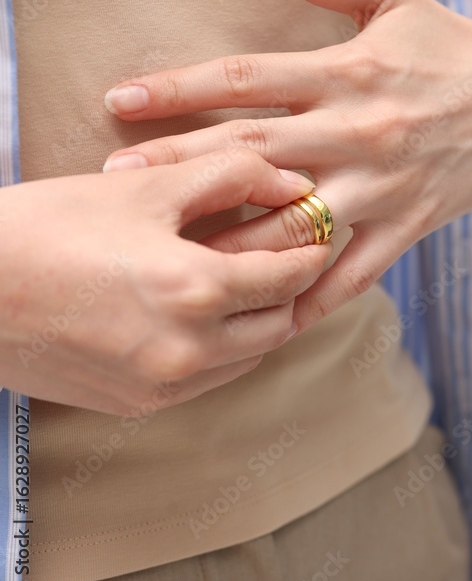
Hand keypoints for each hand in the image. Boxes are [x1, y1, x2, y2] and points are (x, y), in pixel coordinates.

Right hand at [0, 149, 330, 414]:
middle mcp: (190, 351)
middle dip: (297, 285)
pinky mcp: (141, 405)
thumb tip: (292, 182)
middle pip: (284, 320)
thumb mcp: (143, 187)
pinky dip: (229, 347)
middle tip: (296, 251)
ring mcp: (166, 387)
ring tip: (257, 279)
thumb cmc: (45, 229)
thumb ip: (230, 175)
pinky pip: (214, 379)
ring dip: (266, 318)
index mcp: (196, 292)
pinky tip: (213, 314)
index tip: (319, 227)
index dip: (313, 246)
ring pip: (254, 355)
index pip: (293, 274)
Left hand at [102, 0, 471, 329]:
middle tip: (117, 181)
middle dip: (180, 165)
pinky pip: (356, 271)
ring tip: (178, 256)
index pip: (246, 80)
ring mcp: (385, 183)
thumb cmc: (454, 46)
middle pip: (253, 152)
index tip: (121, 101)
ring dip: (234, 240)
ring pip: (297, 221)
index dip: (179, 88)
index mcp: (347, 72)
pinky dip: (315, 297)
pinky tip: (272, 317)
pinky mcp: (411, 223)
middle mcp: (359, 130)